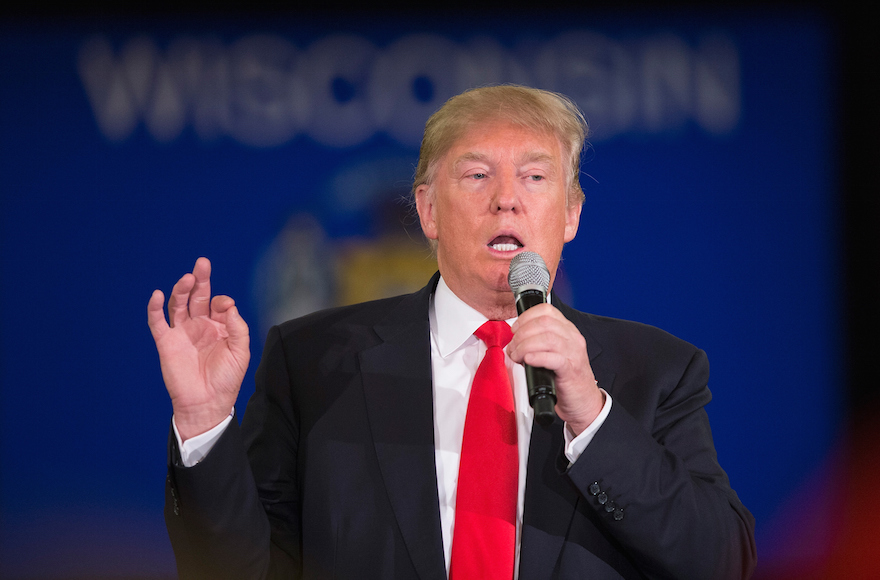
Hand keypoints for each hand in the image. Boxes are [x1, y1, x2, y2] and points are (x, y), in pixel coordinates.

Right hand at [147, 257, 249, 440]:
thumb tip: (228, 306)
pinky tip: (158, 295)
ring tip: (186, 278)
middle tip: (202, 264)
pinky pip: (158, 322)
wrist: (206, 403)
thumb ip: (237, 328)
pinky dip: (155, 308)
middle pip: (198, 297)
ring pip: (179, 305)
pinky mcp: (166, 343)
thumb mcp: (240, 352)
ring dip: (181, 290)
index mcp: (219, 327)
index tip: (226, 307)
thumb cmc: (226, 380)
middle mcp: (200, 326)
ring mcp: (182, 333)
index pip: (219, 304)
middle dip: (200, 280)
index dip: (222, 301)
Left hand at [506, 303, 603, 434]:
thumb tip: (514, 342)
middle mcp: (573, 338)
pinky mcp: (571, 370)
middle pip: (544, 322)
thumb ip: (538, 342)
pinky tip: (528, 361)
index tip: (515, 330)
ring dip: (525, 345)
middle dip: (522, 333)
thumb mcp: (553, 353)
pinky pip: (554, 358)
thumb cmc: (565, 379)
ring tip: (517, 356)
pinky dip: (537, 357)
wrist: (584, 402)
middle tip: (514, 347)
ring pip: (547, 338)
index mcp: (568, 331)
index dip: (526, 317)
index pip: (547, 310)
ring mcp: (573, 353)